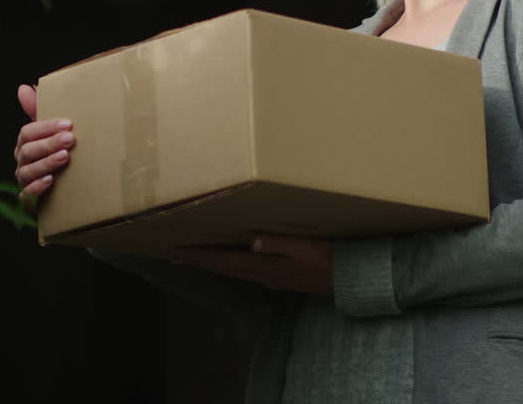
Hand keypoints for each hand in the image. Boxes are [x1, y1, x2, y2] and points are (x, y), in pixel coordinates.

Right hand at [13, 84, 73, 206]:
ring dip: (46, 163)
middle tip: (70, 139)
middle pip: (28, 150)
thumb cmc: (58, 152)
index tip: (68, 124)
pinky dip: (37, 187)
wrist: (68, 188)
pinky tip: (50, 181)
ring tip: (65, 157)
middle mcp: (22, 160)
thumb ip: (39, 110)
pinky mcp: (29, 199)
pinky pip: (27, 194)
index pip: (28, 132)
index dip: (46, 127)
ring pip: (28, 171)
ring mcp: (24, 179)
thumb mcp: (53, 131)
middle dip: (49, 143)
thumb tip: (24, 87)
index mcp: (26, 142)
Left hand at [173, 234, 332, 295]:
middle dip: (198, 260)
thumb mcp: (306, 247)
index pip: (223, 260)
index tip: (177, 252)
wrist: (348, 280)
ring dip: (211, 263)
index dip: (199, 256)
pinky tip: (226, 261)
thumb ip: (280, 243)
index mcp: (264, 265)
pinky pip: (244, 271)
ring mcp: (269, 278)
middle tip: (174, 255)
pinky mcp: (277, 278)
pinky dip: (228, 265)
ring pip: (231, 270)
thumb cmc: (328, 259)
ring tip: (193, 257)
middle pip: (222, 267)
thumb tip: (253, 242)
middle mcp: (261, 275)